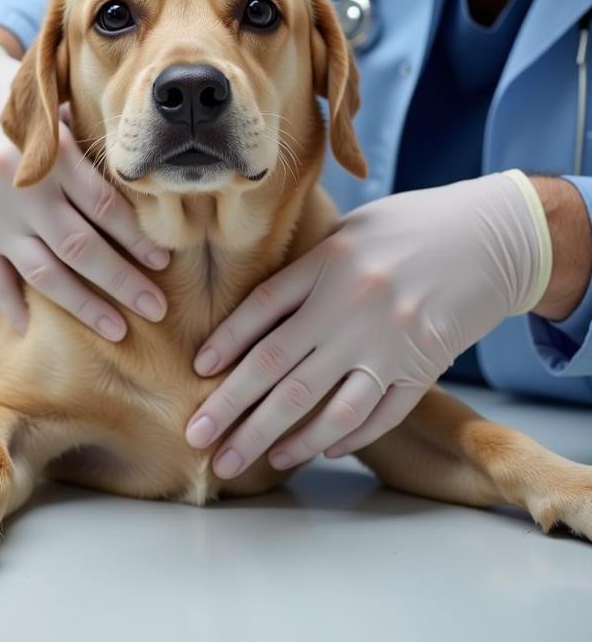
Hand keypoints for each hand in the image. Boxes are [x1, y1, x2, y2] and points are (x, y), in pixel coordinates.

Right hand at [0, 40, 170, 339]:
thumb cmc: (26, 106)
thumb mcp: (61, 113)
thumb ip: (93, 153)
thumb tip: (150, 197)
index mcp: (49, 154)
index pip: (103, 207)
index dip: (137, 237)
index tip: (164, 262)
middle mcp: (18, 188)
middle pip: (79, 247)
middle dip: (123, 283)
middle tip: (157, 309)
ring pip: (43, 272)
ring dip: (84, 306)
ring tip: (117, 331)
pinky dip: (14, 306)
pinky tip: (37, 331)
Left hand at [185, 171, 550, 475]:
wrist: (491, 236)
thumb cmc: (411, 226)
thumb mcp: (351, 231)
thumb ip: (307, 269)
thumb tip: (256, 315)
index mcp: (328, 263)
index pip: (261, 309)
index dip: (225, 342)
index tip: (197, 372)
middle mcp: (351, 306)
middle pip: (278, 368)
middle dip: (231, 409)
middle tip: (196, 438)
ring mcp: (387, 342)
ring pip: (322, 404)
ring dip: (277, 438)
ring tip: (242, 461)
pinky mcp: (420, 368)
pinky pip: (375, 415)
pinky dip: (341, 438)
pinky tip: (311, 452)